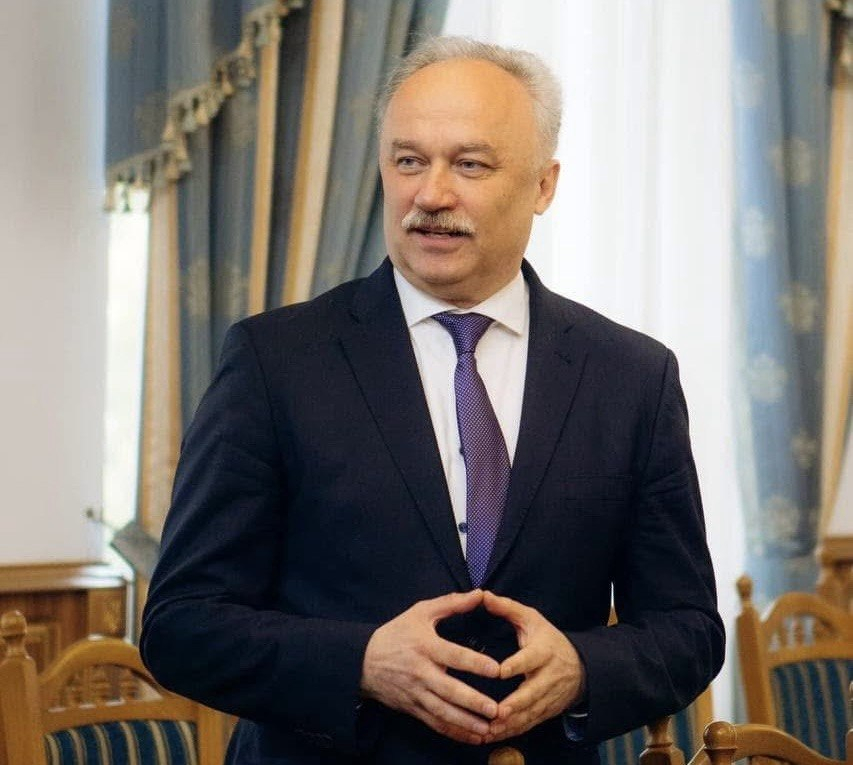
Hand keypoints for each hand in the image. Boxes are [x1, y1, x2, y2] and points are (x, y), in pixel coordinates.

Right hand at [360, 590, 500, 743]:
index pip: (453, 655)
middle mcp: (421, 672)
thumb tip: (480, 594)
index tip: (496, 670)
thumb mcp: (420, 612)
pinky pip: (435, 723)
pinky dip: (454, 732)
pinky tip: (473, 737)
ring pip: (443, 712)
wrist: (363, 661)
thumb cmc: (397, 633)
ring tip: (488, 729)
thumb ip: (451, 603)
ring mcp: (417, 693)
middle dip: (473, 701)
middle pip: (449, 690)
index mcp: (425, 646)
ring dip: (466, 722)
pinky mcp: (413, 708)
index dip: (475, 663)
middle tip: (496, 709)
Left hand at [481, 591, 585, 741]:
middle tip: (497, 712)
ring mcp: (549, 697)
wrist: (581, 666)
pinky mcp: (547, 711)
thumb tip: (484, 595)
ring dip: (511, 723)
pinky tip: (495, 735)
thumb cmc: (547, 639)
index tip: (499, 671)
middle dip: (515, 704)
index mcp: (543, 651)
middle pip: (532, 692)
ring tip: (490, 729)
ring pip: (531, 712)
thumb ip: (507, 608)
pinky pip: (530, 724)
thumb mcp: (531, 619)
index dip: (516, 665)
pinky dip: (513, 731)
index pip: (530, 659)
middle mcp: (548, 676)